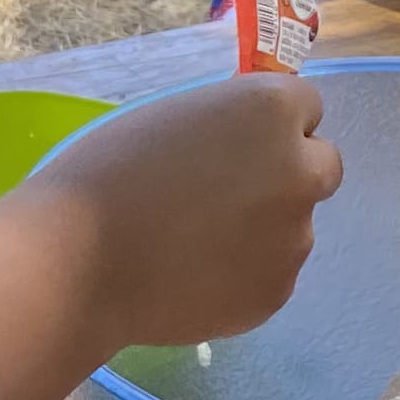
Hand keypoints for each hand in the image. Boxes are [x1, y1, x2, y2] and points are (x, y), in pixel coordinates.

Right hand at [7, 75, 342, 350]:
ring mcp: (294, 239)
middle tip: (229, 192)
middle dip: (288, 173)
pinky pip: (270, 274)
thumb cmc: (105, 174)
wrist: (78, 263)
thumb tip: (249, 142)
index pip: (306, 105)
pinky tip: (190, 277)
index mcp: (270, 111)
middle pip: (322, 165)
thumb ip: (226, 124)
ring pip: (293, 226)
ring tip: (192, 244)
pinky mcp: (276, 293)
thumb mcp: (171, 116)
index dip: (269, 123)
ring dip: (262, 229)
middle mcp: (299, 171)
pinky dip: (242, 275)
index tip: (236, 141)